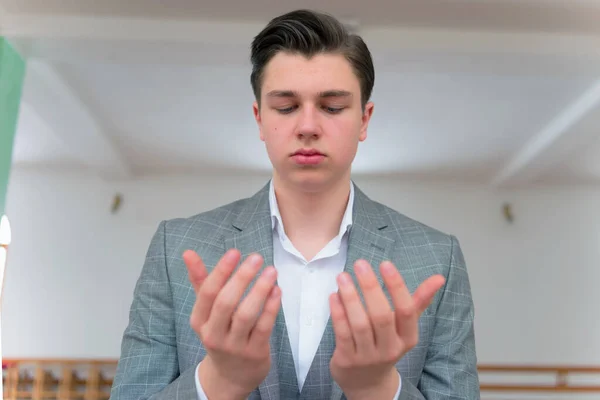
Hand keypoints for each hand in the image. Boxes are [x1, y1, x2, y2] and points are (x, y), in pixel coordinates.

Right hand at [184, 249, 280, 399]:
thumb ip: (200, 281)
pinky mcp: (255, 352)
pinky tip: (277, 290)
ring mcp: (235, 345)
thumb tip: (188, 252)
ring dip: (260, 290)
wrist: (230, 376)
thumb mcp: (206, 310)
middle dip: (241, 278)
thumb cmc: (220, 332)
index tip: (235, 252)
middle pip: (226, 303)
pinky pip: (264, 327)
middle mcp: (214, 334)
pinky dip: (271, 307)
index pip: (208, 293)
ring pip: (246, 315)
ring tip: (271, 271)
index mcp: (200, 320)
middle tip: (256, 257)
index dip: (221, 271)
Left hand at [329, 259, 444, 398]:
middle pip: (381, 316)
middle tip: (360, 264)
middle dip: (370, 287)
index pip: (406, 310)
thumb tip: (439, 278)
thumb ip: (419, 301)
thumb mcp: (405, 326)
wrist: (368, 383)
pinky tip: (334, 295)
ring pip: (360, 324)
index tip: (385, 264)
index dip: (396, 286)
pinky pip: (342, 333)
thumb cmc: (387, 343)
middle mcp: (390, 348)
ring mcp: (368, 356)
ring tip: (343, 276)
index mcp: (408, 338)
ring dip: (350, 297)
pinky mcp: (348, 360)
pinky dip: (338, 313)